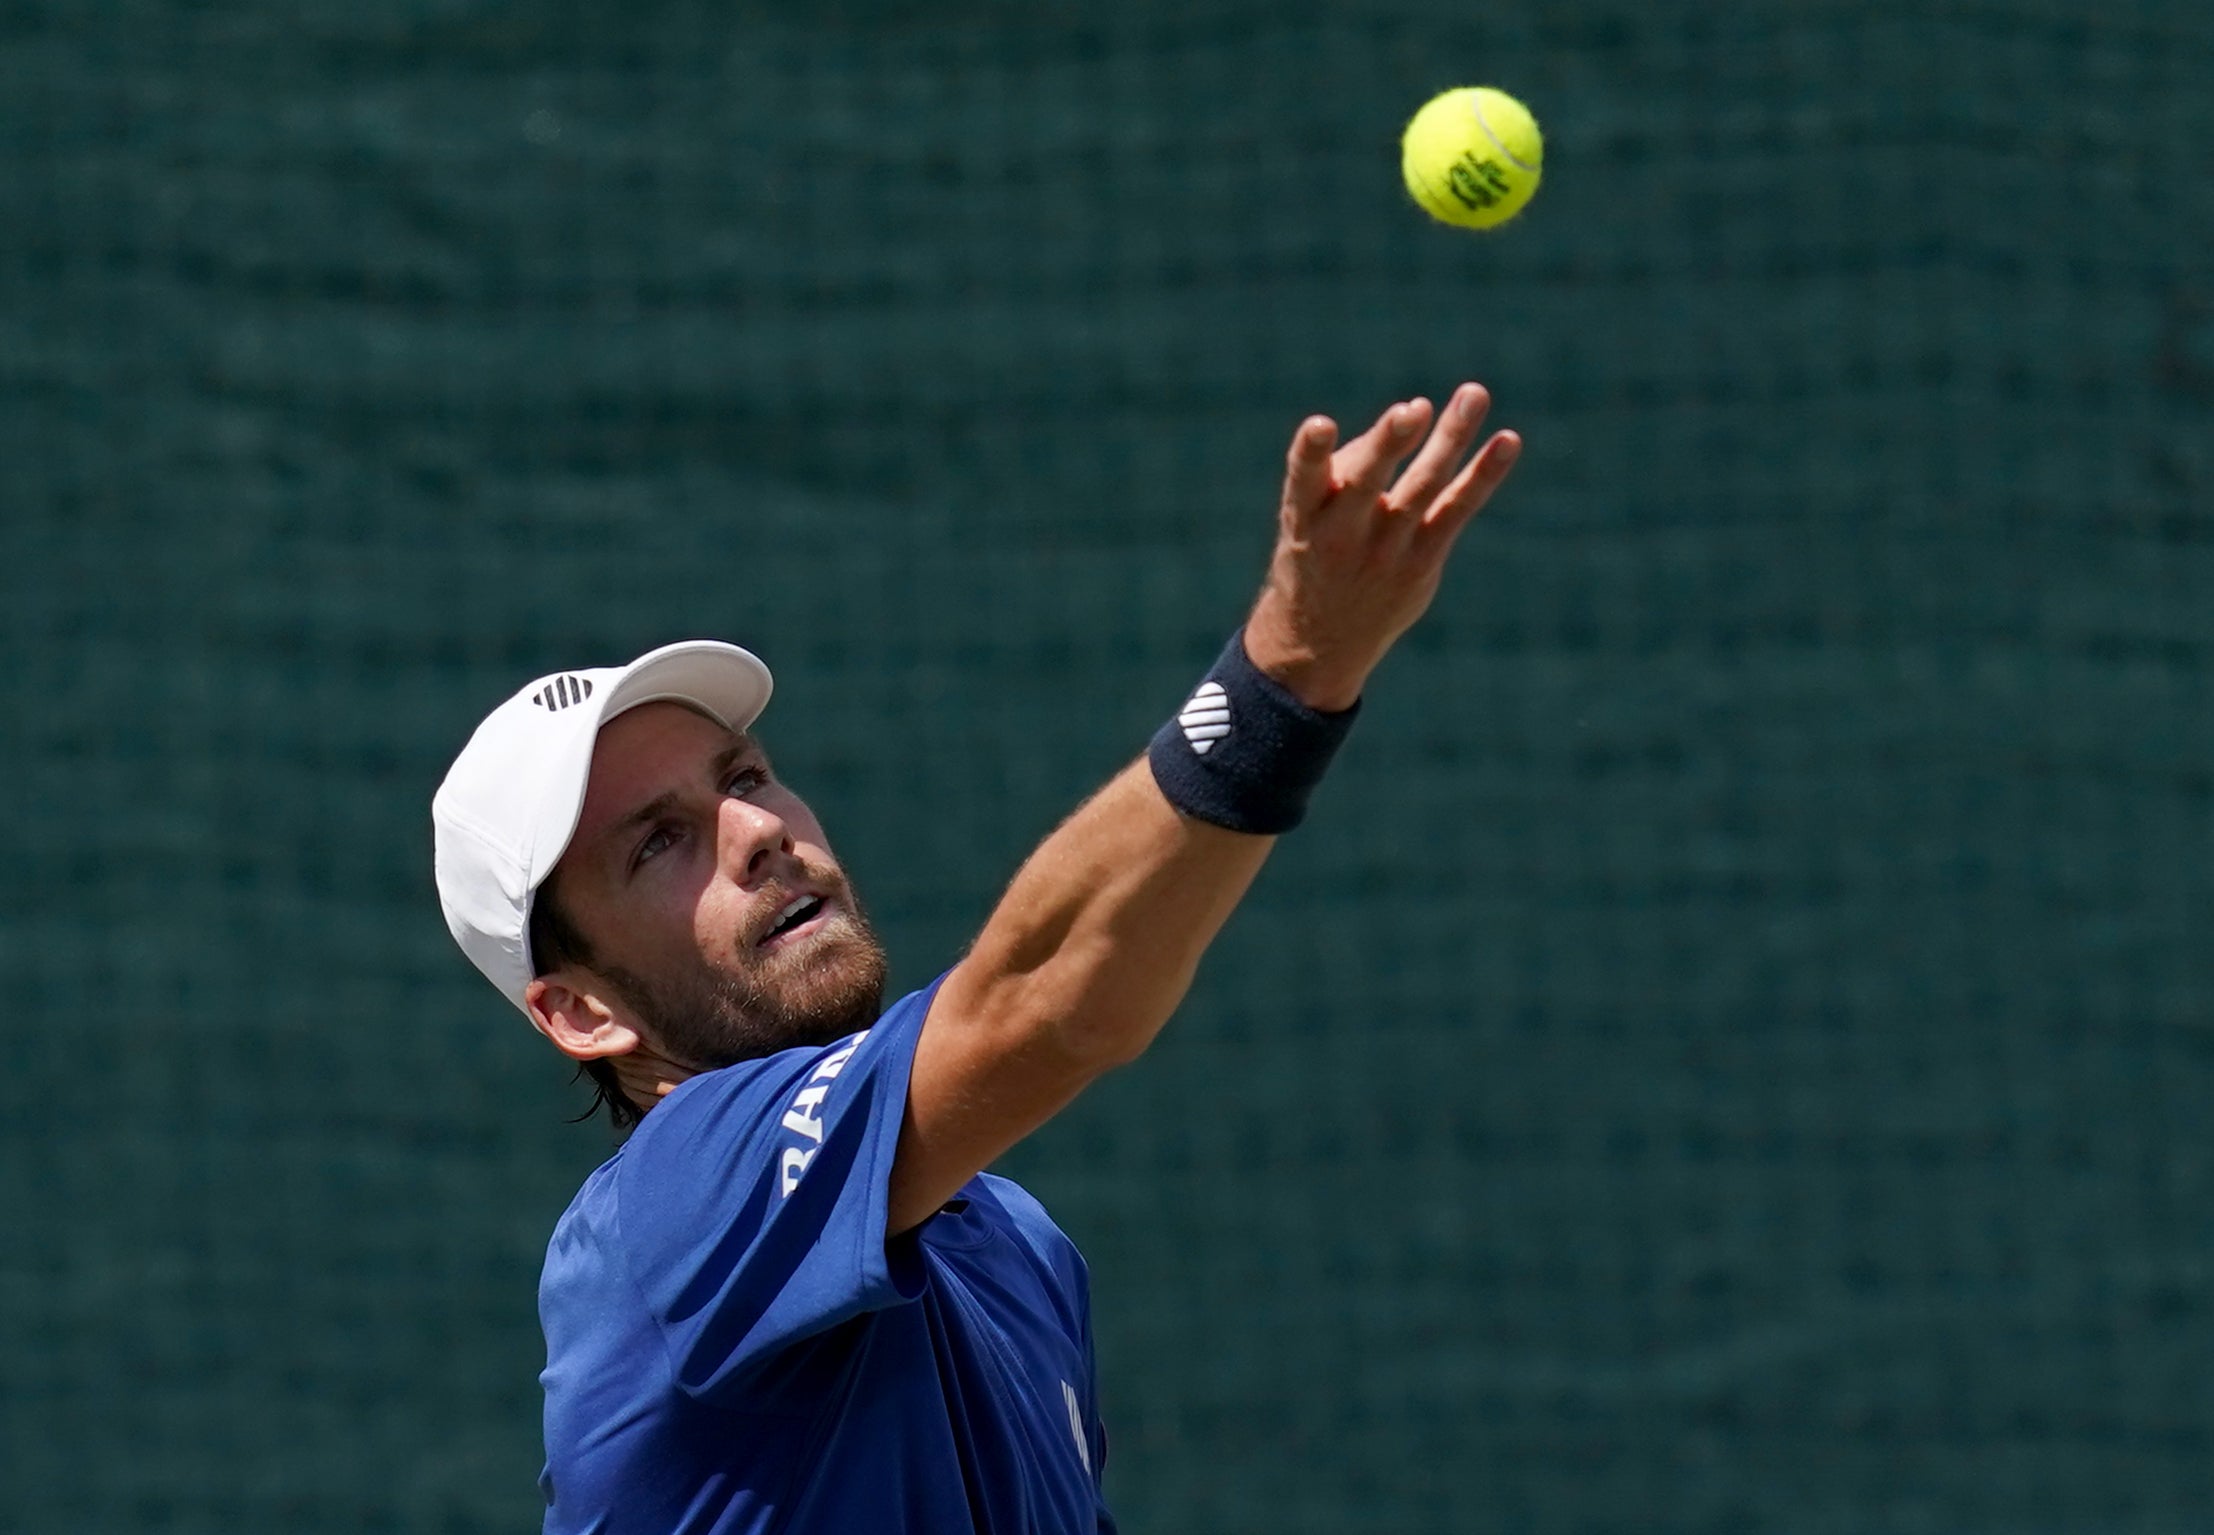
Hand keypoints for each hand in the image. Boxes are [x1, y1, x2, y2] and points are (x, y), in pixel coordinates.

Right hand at [1243, 383, 1519, 710]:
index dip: (1311, 452)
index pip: (1302, 479)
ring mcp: (1385, 550)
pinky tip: (1507, 442)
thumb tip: (1419, 409)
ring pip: (1422, 487)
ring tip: (1473, 393)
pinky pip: (1457, 511)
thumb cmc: (1315, 555)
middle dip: (1388, 444)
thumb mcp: (1308, 517)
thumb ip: (1353, 463)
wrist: (1320, 643)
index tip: (1319, 424)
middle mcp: (1343, 534)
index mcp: (1304, 517)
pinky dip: (1483, 475)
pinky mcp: (1422, 562)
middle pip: (1367, 483)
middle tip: (1412, 409)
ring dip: (1450, 439)